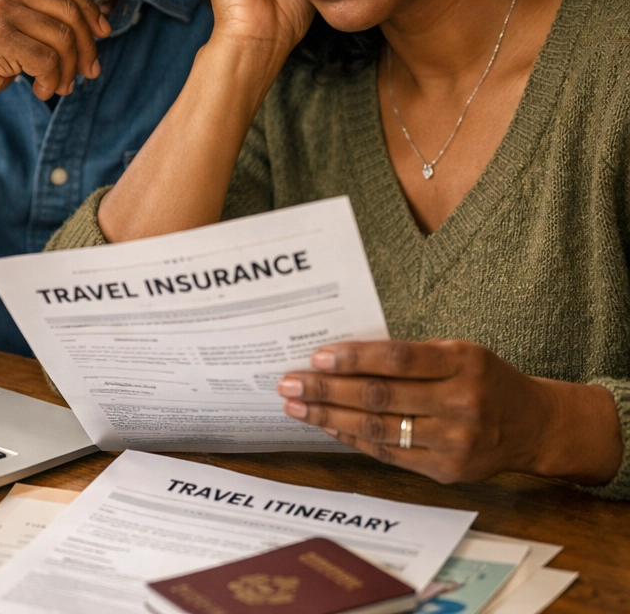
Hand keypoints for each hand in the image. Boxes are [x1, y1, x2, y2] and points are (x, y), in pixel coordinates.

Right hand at [0, 0, 108, 126]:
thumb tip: (93, 23)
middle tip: (88, 73)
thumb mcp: (0, 27)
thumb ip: (35, 17)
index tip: (102, 34)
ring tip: (58, 88)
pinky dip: (52, 81)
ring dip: (68, 71)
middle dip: (86, 47)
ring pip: (62, 39)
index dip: (89, 11)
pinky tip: (40, 91)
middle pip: (68, 12)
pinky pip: (48, 61)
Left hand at [276, 339, 620, 484]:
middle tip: (289, 382)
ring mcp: (455, 442)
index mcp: (463, 362)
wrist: (534, 425)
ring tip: (296, 405)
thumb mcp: (457, 351)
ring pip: (379, 430)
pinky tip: (326, 425)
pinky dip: (352, 438)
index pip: (397, 358)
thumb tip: (341, 355)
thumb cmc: (483, 377)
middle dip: (327, 390)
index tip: (316, 356)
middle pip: (381, 397)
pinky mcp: (447, 471)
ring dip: (330, 417)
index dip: (354, 358)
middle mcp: (461, 403)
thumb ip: (409, 355)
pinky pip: (389, 454)